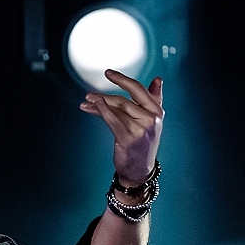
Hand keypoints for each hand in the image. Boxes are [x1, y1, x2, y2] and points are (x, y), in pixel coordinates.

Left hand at [79, 69, 162, 185]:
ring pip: (115, 110)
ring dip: (98, 105)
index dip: (122, 79)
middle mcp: (151, 118)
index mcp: (157, 111)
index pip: (138, 89)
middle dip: (103, 97)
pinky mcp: (129, 137)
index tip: (108, 73)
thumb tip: (157, 79)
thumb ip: (154, 99)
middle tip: (89, 95)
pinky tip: (92, 106)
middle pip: (122, 101)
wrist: (139, 170)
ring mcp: (141, 128)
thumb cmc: (143, 144)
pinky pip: (112, 119)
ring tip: (86, 102)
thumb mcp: (152, 121)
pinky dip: (101, 111)